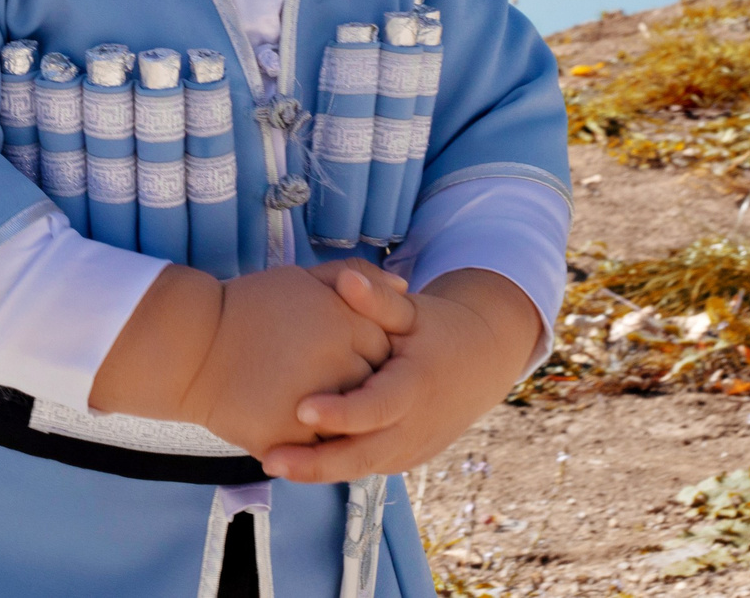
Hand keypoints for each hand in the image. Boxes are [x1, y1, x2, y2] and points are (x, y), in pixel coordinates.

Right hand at [89, 264, 397, 453]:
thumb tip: (405, 285)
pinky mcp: (292, 442)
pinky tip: (295, 423)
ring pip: (353, 425)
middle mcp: (340, 366)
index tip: (336, 347)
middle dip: (358, 385)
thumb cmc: (246, 308)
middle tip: (320, 376)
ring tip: (310, 400)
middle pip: (374, 387)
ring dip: (343, 419)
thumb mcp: (301, 277)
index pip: (387, 347)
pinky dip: (318, 444)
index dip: (363, 348)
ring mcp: (319, 409)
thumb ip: (356, 277)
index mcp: (346, 325)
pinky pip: (323, 452)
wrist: (191, 349)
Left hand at [260, 268, 543, 482]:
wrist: (480, 364)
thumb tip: (346, 279)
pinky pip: (366, 464)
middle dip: (317, 463)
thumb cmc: (437, 330)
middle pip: (364, 455)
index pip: (377, 408)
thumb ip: (377, 300)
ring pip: (361, 467)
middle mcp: (415, 425)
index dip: (341, 412)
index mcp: (417, 386)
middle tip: (270, 458)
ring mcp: (411, 447)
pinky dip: (334, 466)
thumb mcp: (411, 311)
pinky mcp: (405, 457)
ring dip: (319, 470)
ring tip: (272, 460)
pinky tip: (295, 460)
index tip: (300, 409)